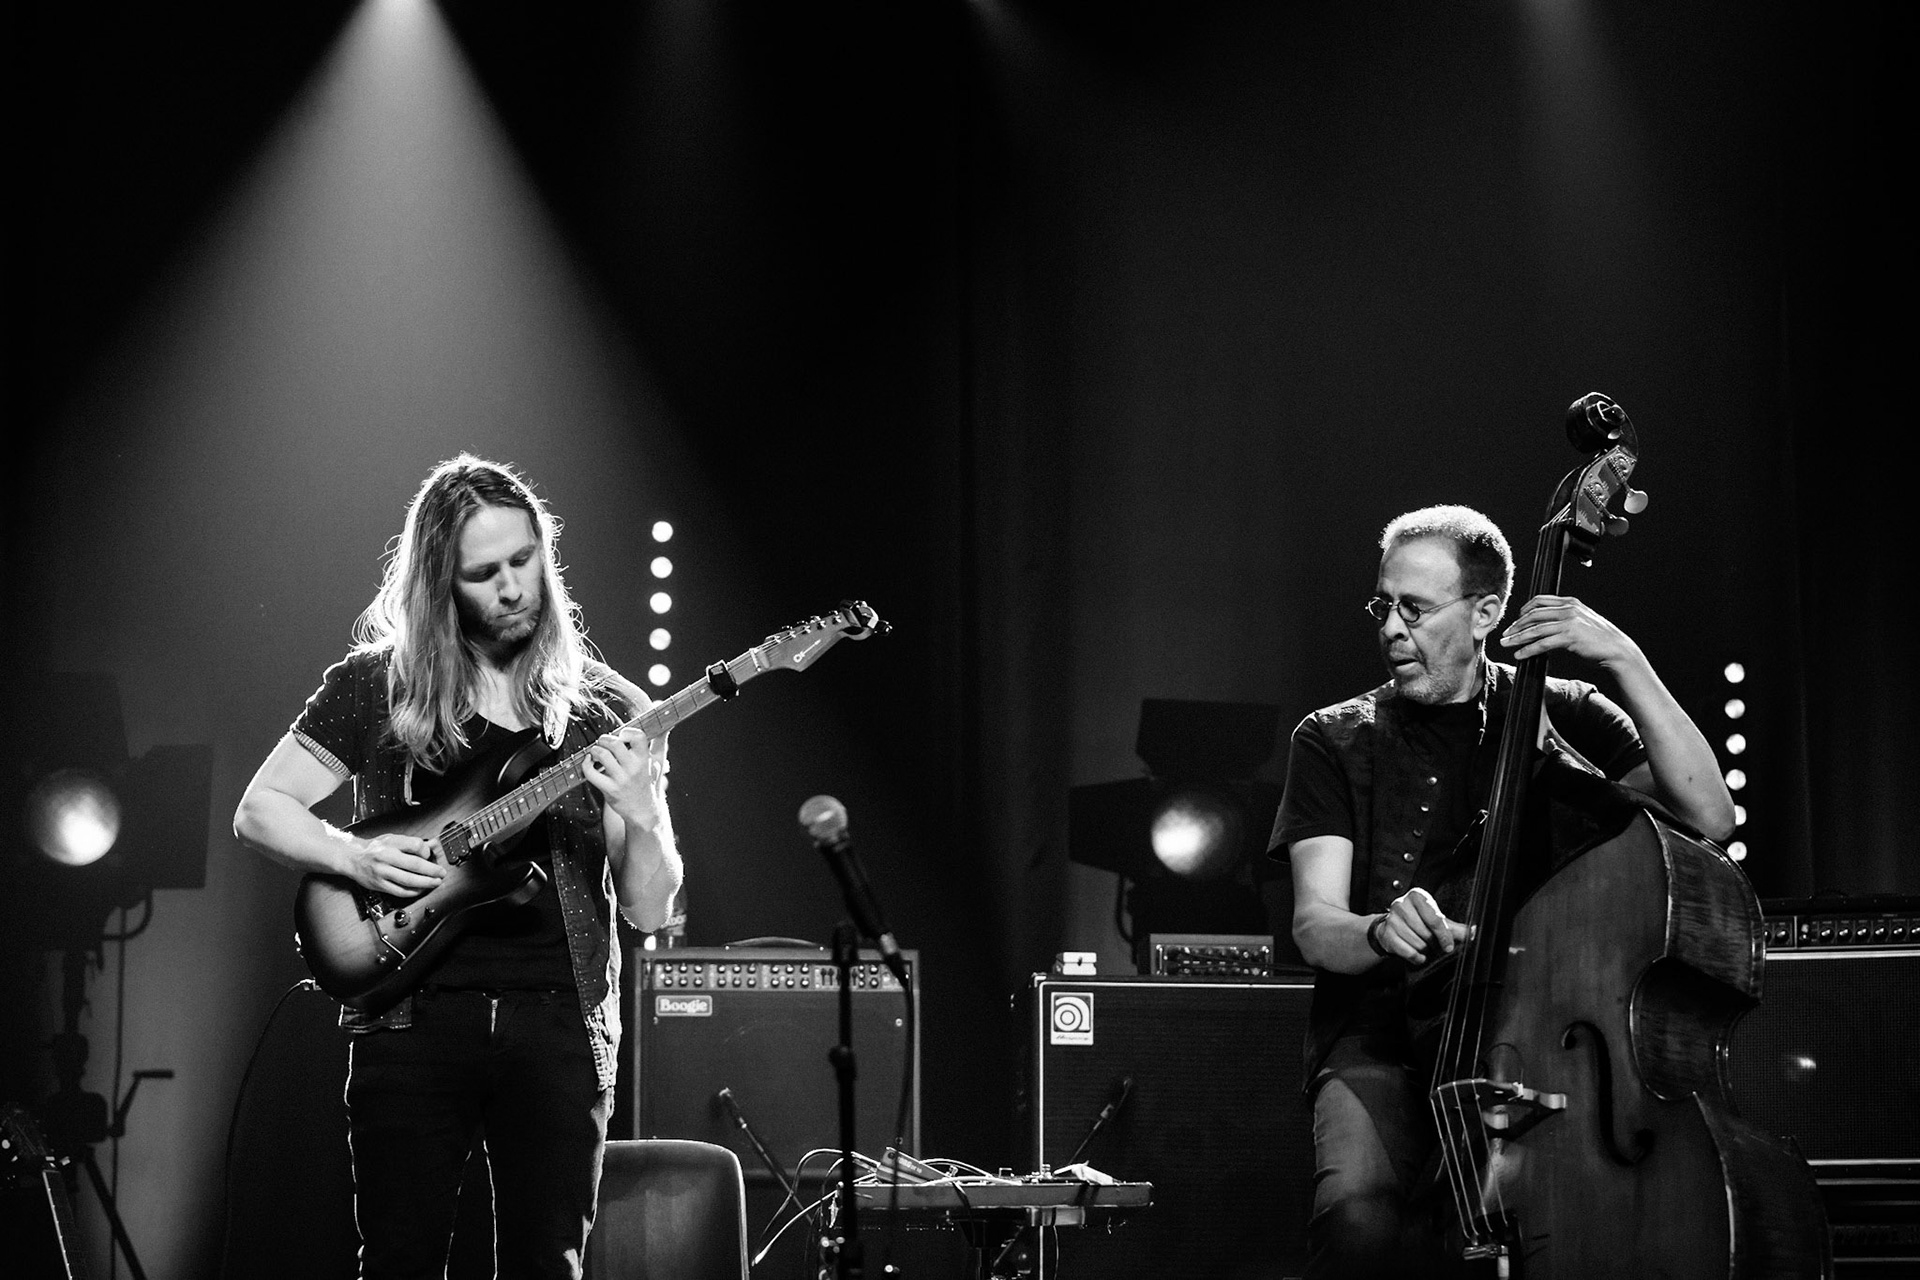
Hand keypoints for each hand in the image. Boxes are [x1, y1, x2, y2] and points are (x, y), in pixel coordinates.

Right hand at [346, 832, 445, 897]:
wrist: (352, 858)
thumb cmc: (374, 848)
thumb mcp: (392, 839)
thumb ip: (412, 843)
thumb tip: (433, 845)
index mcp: (390, 843)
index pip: (415, 845)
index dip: (426, 851)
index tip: (430, 855)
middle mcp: (386, 857)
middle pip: (414, 865)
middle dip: (432, 870)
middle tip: (441, 873)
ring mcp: (382, 872)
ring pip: (408, 880)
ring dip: (426, 883)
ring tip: (436, 882)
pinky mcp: (379, 885)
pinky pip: (400, 891)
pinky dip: (413, 891)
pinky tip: (421, 889)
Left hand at [583, 725, 670, 829]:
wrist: (644, 812)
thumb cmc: (650, 784)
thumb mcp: (658, 763)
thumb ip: (660, 743)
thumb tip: (666, 725)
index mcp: (645, 759)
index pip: (637, 736)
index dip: (627, 732)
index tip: (622, 735)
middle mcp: (634, 768)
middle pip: (614, 743)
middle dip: (605, 739)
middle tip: (603, 742)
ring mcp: (621, 780)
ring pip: (602, 755)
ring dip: (595, 750)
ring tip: (596, 752)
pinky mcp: (609, 790)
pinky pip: (591, 773)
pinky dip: (586, 764)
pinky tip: (589, 762)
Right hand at [1375, 887, 1469, 964]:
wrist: (1392, 927)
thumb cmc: (1418, 921)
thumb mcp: (1437, 920)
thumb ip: (1455, 928)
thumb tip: (1474, 932)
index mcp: (1417, 896)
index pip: (1434, 919)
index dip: (1444, 936)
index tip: (1449, 947)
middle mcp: (1402, 904)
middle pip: (1426, 933)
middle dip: (1433, 943)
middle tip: (1434, 944)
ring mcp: (1392, 919)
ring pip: (1417, 943)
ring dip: (1424, 950)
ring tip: (1424, 946)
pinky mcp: (1385, 933)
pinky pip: (1407, 951)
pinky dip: (1416, 957)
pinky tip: (1418, 954)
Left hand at [1498, 594, 1642, 669]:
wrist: (1617, 649)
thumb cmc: (1599, 638)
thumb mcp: (1582, 620)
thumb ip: (1565, 618)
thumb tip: (1545, 626)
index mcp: (1570, 602)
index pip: (1540, 601)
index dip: (1524, 610)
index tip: (1516, 620)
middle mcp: (1569, 609)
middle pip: (1533, 614)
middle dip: (1516, 625)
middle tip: (1505, 634)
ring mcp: (1569, 622)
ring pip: (1535, 629)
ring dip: (1517, 637)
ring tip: (1506, 644)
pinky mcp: (1569, 637)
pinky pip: (1542, 643)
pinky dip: (1528, 649)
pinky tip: (1520, 655)